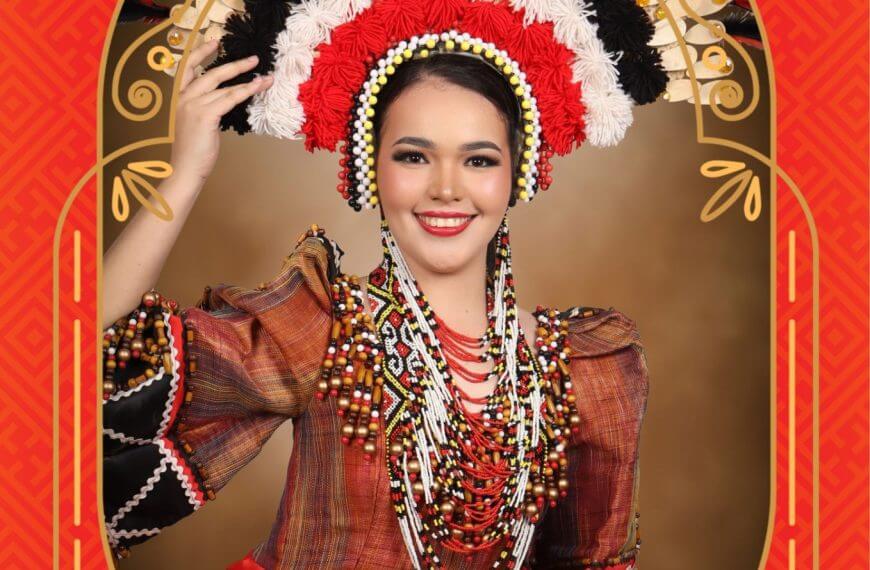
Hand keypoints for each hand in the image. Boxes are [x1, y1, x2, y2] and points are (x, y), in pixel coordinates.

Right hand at [170, 40, 273, 184]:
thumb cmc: (193, 150)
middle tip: (254, 59)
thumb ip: (205, 107)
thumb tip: (225, 99)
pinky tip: (258, 87)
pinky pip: (230, 99)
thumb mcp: (195, 122)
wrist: (185, 168)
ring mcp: (193, 106)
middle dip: (235, 65)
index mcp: (179, 98)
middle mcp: (184, 98)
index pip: (187, 68)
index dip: (201, 53)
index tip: (214, 42)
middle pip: (211, 74)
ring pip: (225, 87)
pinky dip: (246, 91)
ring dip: (248, 80)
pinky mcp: (205, 116)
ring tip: (266, 77)